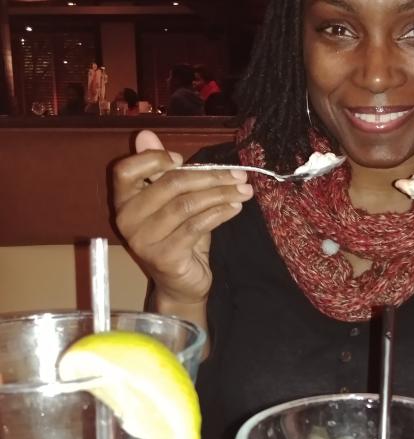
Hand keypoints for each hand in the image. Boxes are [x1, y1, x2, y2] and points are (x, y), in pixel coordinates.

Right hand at [113, 130, 252, 305]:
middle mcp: (127, 220)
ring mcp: (144, 240)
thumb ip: (162, 171)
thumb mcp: (171, 202)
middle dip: (210, 176)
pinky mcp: (165, 257)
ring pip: (186, 205)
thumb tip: (146, 133)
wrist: (181, 284)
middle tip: (239, 175)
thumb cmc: (178, 237)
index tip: (184, 159)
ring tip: (244, 190)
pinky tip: (235, 207)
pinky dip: (220, 213)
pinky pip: (196, 226)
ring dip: (220, 194)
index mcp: (123, 201)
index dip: (154, 159)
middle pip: (169, 185)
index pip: (125, 170)